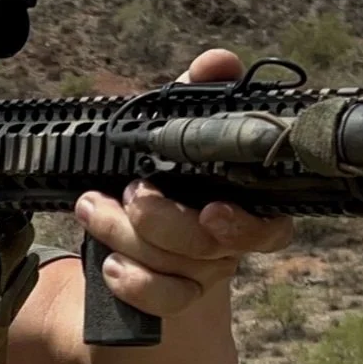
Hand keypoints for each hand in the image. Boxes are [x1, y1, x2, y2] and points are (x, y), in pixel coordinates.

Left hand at [74, 48, 295, 318]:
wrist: (125, 237)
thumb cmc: (162, 178)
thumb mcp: (172, 132)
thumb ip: (196, 97)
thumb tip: (219, 62)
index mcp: (243, 205)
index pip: (271, 226)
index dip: (247, 225)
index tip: (213, 210)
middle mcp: (229, 246)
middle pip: (211, 246)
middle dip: (160, 219)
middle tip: (128, 191)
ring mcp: (201, 278)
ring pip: (179, 270)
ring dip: (126, 235)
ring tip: (91, 207)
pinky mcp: (170, 301)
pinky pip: (162, 301)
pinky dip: (133, 283)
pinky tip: (109, 264)